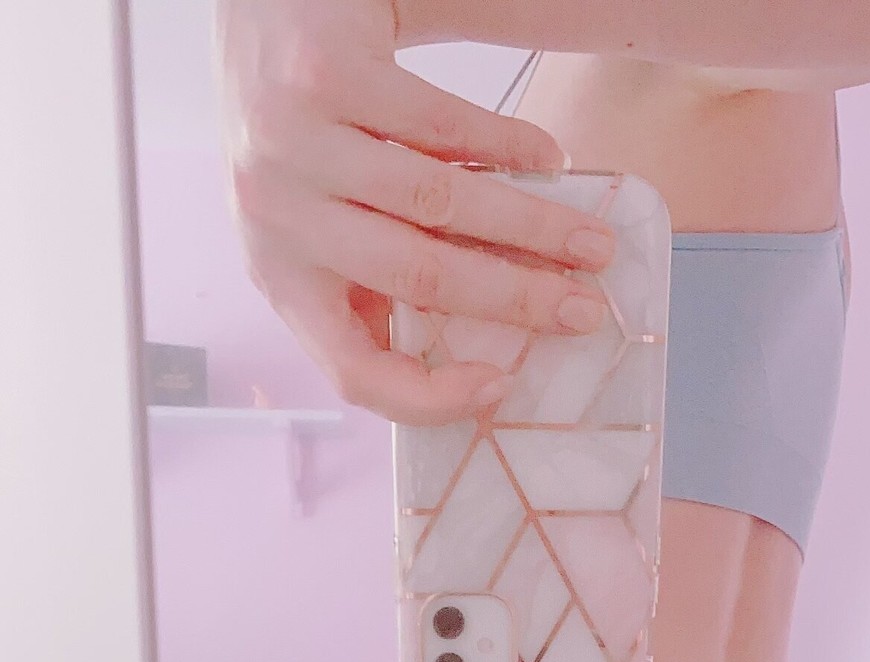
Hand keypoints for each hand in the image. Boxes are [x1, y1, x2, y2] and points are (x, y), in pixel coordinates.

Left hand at [215, 0, 615, 423]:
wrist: (261, 6)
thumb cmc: (308, 130)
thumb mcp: (331, 219)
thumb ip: (385, 275)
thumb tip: (493, 341)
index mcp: (279, 274)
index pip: (352, 369)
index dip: (430, 396)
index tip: (499, 385)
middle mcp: (275, 216)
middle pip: (419, 279)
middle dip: (520, 300)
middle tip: (585, 310)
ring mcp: (293, 144)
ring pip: (439, 204)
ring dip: (533, 226)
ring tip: (590, 240)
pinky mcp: (325, 74)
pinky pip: (439, 124)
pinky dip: (509, 145)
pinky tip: (549, 159)